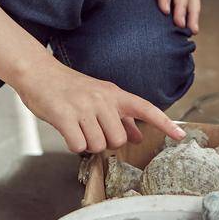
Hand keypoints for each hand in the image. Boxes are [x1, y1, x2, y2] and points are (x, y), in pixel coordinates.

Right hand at [14, 58, 183, 153]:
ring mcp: (84, 107)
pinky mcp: (65, 116)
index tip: (181, 136)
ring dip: (87, 143)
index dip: (164, 123)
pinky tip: (67, 131)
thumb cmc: (68, 87)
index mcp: (113, 93)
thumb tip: (138, 135)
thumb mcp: (98, 96)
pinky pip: (78, 146)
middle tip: (90, 128)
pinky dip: (73, 144)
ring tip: (76, 126)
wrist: (37, 73)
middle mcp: (102, 99)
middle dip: (105, 141)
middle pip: (118, 140)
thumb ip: (119, 116)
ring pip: (98, 145)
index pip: (145, 108)